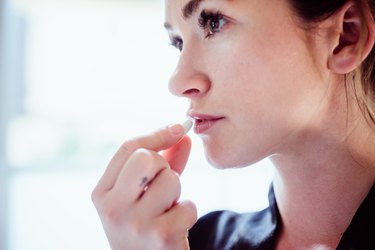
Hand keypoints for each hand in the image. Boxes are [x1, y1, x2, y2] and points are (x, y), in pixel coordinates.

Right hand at [92, 124, 196, 249]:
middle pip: (146, 157)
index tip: (180, 128)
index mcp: (102, 193)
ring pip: (171, 179)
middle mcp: (113, 208)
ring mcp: (135, 224)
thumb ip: (163, 161)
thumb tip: (184, 135)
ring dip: (177, 192)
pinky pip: (188, 205)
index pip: (128, 148)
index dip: (158, 134)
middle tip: (162, 184)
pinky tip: (175, 226)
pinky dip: (187, 212)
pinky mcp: (160, 237)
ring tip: (167, 208)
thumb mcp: (142, 193)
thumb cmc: (144, 223)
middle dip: (163, 166)